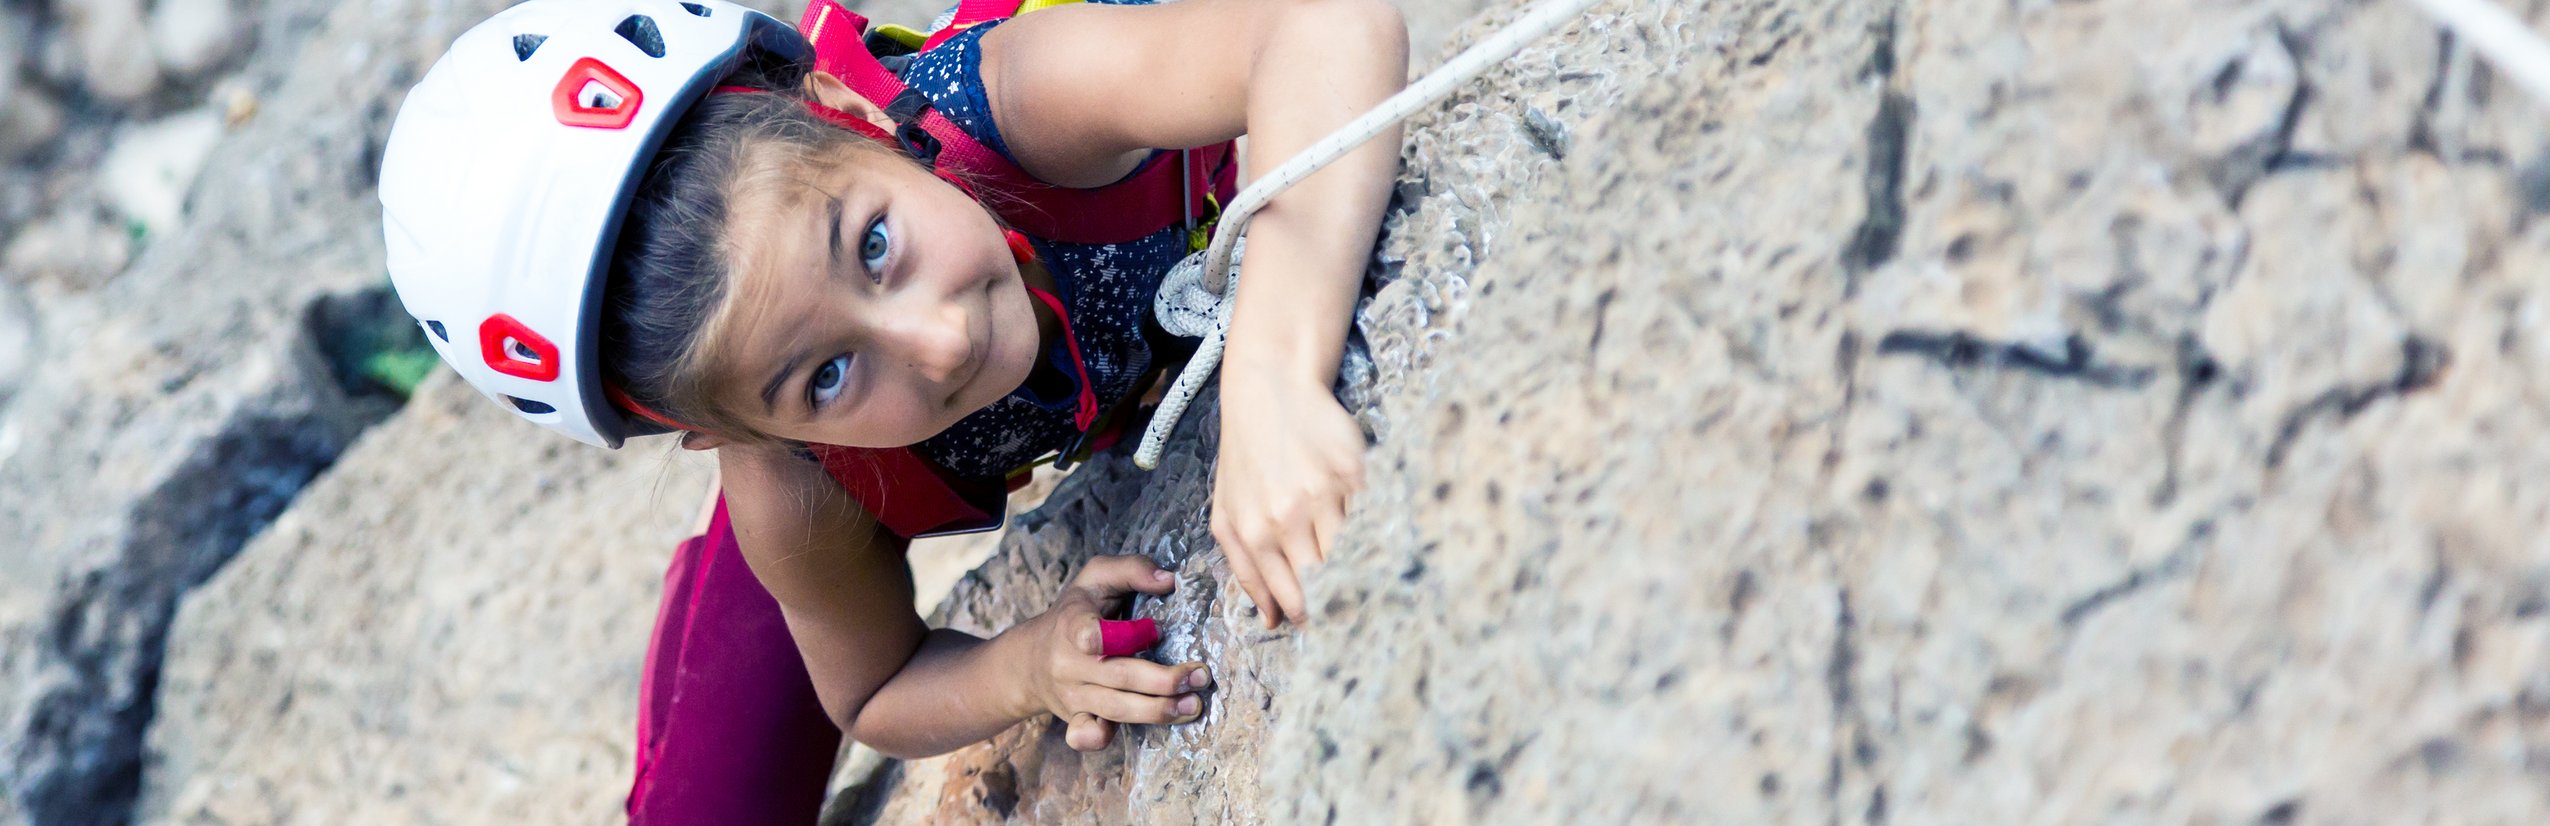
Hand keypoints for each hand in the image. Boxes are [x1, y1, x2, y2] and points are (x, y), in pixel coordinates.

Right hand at [1013, 556, 1212, 750]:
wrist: (1031, 659)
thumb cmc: (1077, 610)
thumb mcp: (1096, 578)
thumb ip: (1132, 570)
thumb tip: (1169, 580)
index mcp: (1073, 623)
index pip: (1086, 632)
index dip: (1113, 636)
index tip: (1153, 630)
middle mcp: (1069, 663)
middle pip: (1118, 676)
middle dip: (1163, 680)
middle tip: (1200, 676)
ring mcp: (1072, 694)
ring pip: (1115, 708)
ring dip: (1157, 710)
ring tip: (1193, 706)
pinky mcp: (1075, 717)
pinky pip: (1085, 734)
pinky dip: (1101, 739)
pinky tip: (1129, 736)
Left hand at [1210, 372, 1365, 627]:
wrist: (1269, 392)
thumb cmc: (1246, 457)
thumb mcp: (1226, 514)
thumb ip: (1245, 571)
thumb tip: (1271, 621)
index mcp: (1256, 534)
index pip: (1295, 599)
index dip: (1315, 621)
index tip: (1328, 629)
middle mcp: (1289, 518)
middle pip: (1327, 583)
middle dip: (1341, 604)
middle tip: (1353, 612)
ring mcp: (1324, 493)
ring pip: (1354, 553)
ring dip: (1362, 569)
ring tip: (1367, 577)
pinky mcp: (1353, 471)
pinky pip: (1372, 517)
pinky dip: (1376, 532)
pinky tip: (1376, 537)